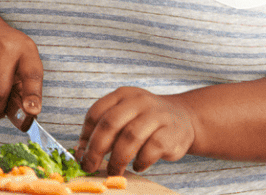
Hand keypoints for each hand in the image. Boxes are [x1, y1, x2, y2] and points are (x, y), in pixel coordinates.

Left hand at [77, 87, 195, 174]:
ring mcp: (157, 115)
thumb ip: (105, 130)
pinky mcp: (172, 133)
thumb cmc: (146, 121)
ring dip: (117, 159)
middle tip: (90, 167)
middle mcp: (139, 101)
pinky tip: (137, 166)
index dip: (85, 136)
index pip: (96, 112)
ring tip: (114, 171)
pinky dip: (140, 162)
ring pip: (130, 137)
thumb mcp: (125, 116)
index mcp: (122, 94)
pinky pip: (151, 150)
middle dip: (96, 149)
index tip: (81, 154)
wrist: (184, 118)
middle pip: (110, 124)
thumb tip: (82, 153)